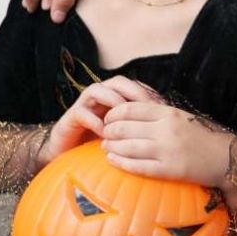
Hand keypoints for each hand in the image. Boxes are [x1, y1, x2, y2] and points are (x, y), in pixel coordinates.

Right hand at [38, 76, 160, 168]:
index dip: (149, 93)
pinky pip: (81, 113)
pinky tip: (104, 133)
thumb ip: (141, 127)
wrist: (68, 153)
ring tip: (124, 117)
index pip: (135, 86)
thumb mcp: (126, 135)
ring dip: (112, 101)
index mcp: (115, 98)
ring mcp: (84, 105)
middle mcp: (100, 97)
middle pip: (117, 82)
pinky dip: (94, 121)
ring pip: (97, 90)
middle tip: (146, 107)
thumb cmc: (101, 144)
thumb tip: (168, 128)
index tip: (163, 107)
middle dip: (133, 91)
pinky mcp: (70, 118)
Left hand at [101, 102, 235, 188]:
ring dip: (111, 147)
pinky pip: (138, 166)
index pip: (131, 109)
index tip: (108, 118)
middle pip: (125, 127)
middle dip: (109, 131)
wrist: (225, 157)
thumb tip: (128, 112)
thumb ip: (156, 113)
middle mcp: (166, 130)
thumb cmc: (200, 136)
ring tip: (105, 147)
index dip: (114, 113)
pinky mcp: (169, 170)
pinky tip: (112, 160)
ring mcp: (167, 151)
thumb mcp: (179, 117)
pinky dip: (121, 163)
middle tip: (104, 134)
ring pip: (128, 147)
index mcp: (168, 113)